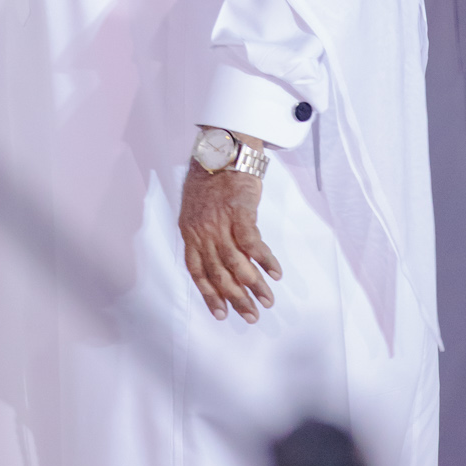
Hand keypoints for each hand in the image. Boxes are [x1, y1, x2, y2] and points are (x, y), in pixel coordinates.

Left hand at [179, 156, 281, 324]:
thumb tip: (217, 258)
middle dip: (236, 298)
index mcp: (190, 232)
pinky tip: (276, 273)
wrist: (221, 149)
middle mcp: (202, 231)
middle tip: (251, 316)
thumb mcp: (196, 209)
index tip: (221, 314)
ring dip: (254, 285)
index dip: (209, 295)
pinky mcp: (240, 212)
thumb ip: (203, 233)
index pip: (197, 271)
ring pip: (237, 263)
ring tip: (267, 300)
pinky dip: (265, 260)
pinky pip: (253, 244)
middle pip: (219, 273)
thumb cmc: (211, 178)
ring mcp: (220, 222)